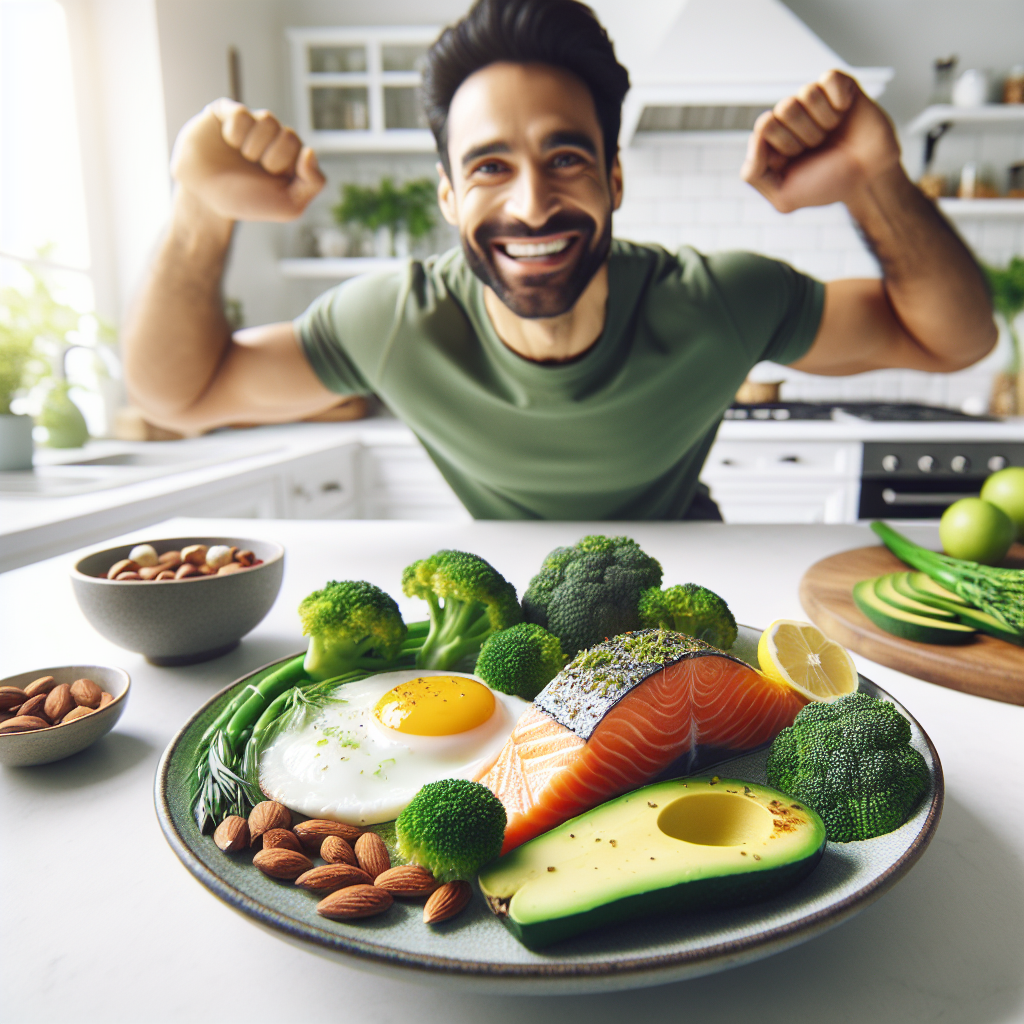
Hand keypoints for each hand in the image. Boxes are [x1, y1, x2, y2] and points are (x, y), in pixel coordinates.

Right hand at [170, 99, 324, 221]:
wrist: (204, 198)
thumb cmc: (246, 202)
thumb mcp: (289, 206)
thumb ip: (314, 183)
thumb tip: (310, 151)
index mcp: (291, 159)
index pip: (305, 152)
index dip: (289, 168)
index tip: (274, 178)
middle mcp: (273, 138)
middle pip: (289, 135)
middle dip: (273, 159)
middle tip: (257, 169)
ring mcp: (252, 123)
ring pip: (268, 120)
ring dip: (254, 147)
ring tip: (242, 157)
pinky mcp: (228, 112)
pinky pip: (242, 114)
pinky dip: (235, 134)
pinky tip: (228, 142)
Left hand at [740, 70, 900, 212]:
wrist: (868, 180)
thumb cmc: (827, 186)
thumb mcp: (783, 196)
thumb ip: (753, 173)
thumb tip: (755, 136)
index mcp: (773, 139)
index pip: (764, 125)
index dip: (784, 146)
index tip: (798, 160)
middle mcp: (792, 118)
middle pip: (785, 108)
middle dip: (805, 136)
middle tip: (818, 148)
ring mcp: (815, 101)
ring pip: (807, 93)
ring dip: (824, 122)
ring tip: (832, 134)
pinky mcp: (840, 87)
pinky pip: (829, 79)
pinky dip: (839, 99)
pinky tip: (845, 112)